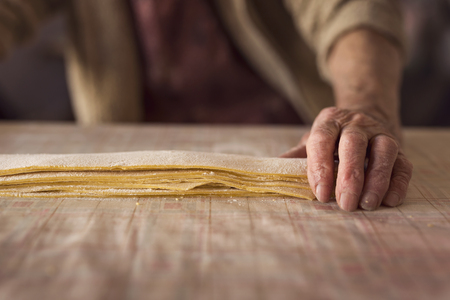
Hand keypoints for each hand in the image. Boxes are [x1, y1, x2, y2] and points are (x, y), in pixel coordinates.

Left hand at [281, 107, 412, 211]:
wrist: (366, 115)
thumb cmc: (332, 137)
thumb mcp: (311, 141)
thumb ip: (295, 157)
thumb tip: (268, 173)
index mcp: (329, 121)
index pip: (322, 140)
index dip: (320, 167)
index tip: (320, 194)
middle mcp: (356, 124)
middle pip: (354, 144)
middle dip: (349, 176)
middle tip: (345, 204)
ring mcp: (380, 133)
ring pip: (384, 151)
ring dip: (377, 179)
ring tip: (367, 205)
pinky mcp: (399, 147)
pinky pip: (403, 163)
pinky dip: (398, 182)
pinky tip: (390, 201)